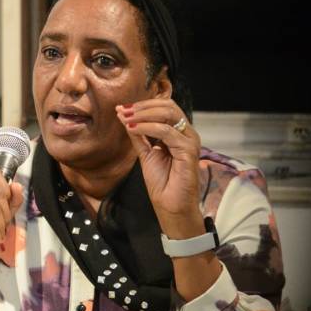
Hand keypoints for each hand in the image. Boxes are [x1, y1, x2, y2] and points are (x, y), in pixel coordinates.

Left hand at [117, 100, 203, 235]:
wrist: (170, 205)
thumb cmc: (161, 182)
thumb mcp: (144, 153)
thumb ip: (137, 134)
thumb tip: (123, 115)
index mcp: (177, 132)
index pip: (164, 107)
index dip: (142, 105)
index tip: (121, 108)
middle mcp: (186, 133)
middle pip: (168, 106)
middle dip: (142, 106)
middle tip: (123, 110)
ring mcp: (189, 141)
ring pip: (169, 114)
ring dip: (143, 114)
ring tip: (125, 118)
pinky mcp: (188, 151)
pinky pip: (167, 132)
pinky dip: (147, 127)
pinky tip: (133, 128)